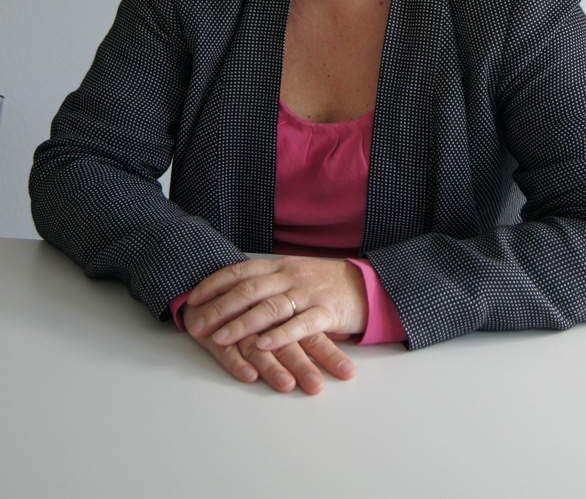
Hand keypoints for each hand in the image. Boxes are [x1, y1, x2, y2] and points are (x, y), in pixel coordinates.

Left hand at [184, 255, 367, 393]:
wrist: (367, 285)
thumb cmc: (325, 283)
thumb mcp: (294, 274)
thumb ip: (268, 281)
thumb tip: (232, 291)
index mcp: (280, 265)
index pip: (241, 270)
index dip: (214, 284)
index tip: (193, 298)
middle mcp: (291, 276)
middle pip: (249, 289)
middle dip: (219, 307)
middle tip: (197, 325)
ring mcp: (308, 293)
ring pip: (269, 307)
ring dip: (241, 323)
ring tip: (220, 338)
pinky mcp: (326, 312)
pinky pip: (300, 324)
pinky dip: (279, 336)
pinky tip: (262, 345)